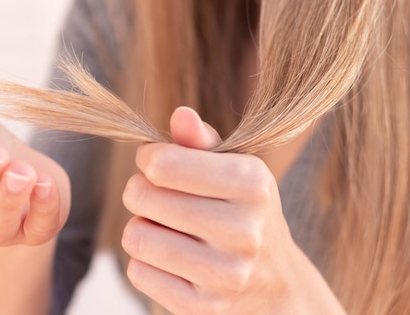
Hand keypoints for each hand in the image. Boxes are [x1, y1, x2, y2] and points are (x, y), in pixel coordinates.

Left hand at [121, 107, 314, 313]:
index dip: (148, 159)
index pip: (162, 163)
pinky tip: (171, 258)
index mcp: (252, 184)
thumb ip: (200, 140)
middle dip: (141, 191)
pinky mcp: (204, 306)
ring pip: (136, 236)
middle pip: (142, 196)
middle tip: (159, 197)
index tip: (156, 164)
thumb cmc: (241, 210)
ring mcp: (226, 274)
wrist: (274, 282)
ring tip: (166, 228)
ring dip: (141, 227)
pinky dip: (145, 262)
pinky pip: (138, 272)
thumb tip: (180, 114)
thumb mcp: (232, 167)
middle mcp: (245, 230)